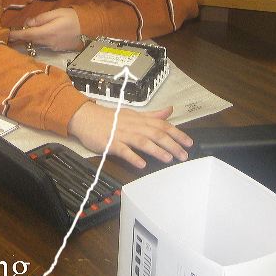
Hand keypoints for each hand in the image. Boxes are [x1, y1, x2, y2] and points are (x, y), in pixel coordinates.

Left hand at [9, 8, 81, 50]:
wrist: (89, 28)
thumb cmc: (73, 17)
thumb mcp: (56, 13)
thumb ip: (41, 18)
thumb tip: (28, 23)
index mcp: (47, 32)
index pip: (28, 35)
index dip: (17, 35)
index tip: (7, 34)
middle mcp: (49, 42)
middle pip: (31, 40)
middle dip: (21, 37)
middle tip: (11, 35)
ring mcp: (53, 47)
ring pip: (37, 43)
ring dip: (30, 39)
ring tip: (23, 34)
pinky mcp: (58, 48)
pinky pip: (45, 45)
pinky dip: (39, 40)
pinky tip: (38, 35)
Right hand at [68, 101, 192, 168]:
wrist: (86, 118)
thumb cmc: (110, 118)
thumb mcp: (133, 114)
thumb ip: (152, 115)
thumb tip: (169, 110)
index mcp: (140, 119)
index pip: (162, 125)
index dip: (177, 133)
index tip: (189, 143)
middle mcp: (133, 126)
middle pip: (156, 133)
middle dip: (172, 144)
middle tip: (183, 155)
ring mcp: (122, 134)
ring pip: (142, 141)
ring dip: (156, 150)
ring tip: (168, 159)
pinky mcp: (110, 143)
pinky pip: (123, 150)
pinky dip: (133, 156)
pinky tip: (142, 164)